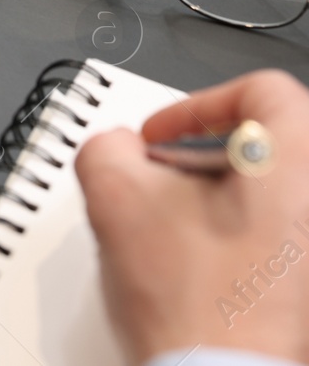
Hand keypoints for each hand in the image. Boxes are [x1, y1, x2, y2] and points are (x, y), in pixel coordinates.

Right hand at [76, 69, 308, 364]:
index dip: (198, 105)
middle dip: (198, 157)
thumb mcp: (115, 196)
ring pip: (266, 194)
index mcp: (294, 162)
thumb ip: (107, 146)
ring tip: (165, 229)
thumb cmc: (196, 306)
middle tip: (160, 179)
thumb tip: (117, 150)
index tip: (163, 136)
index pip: (262, 91)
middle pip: (264, 144)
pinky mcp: (302, 280)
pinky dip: (229, 237)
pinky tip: (189, 264)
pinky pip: (271, 237)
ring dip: (210, 199)